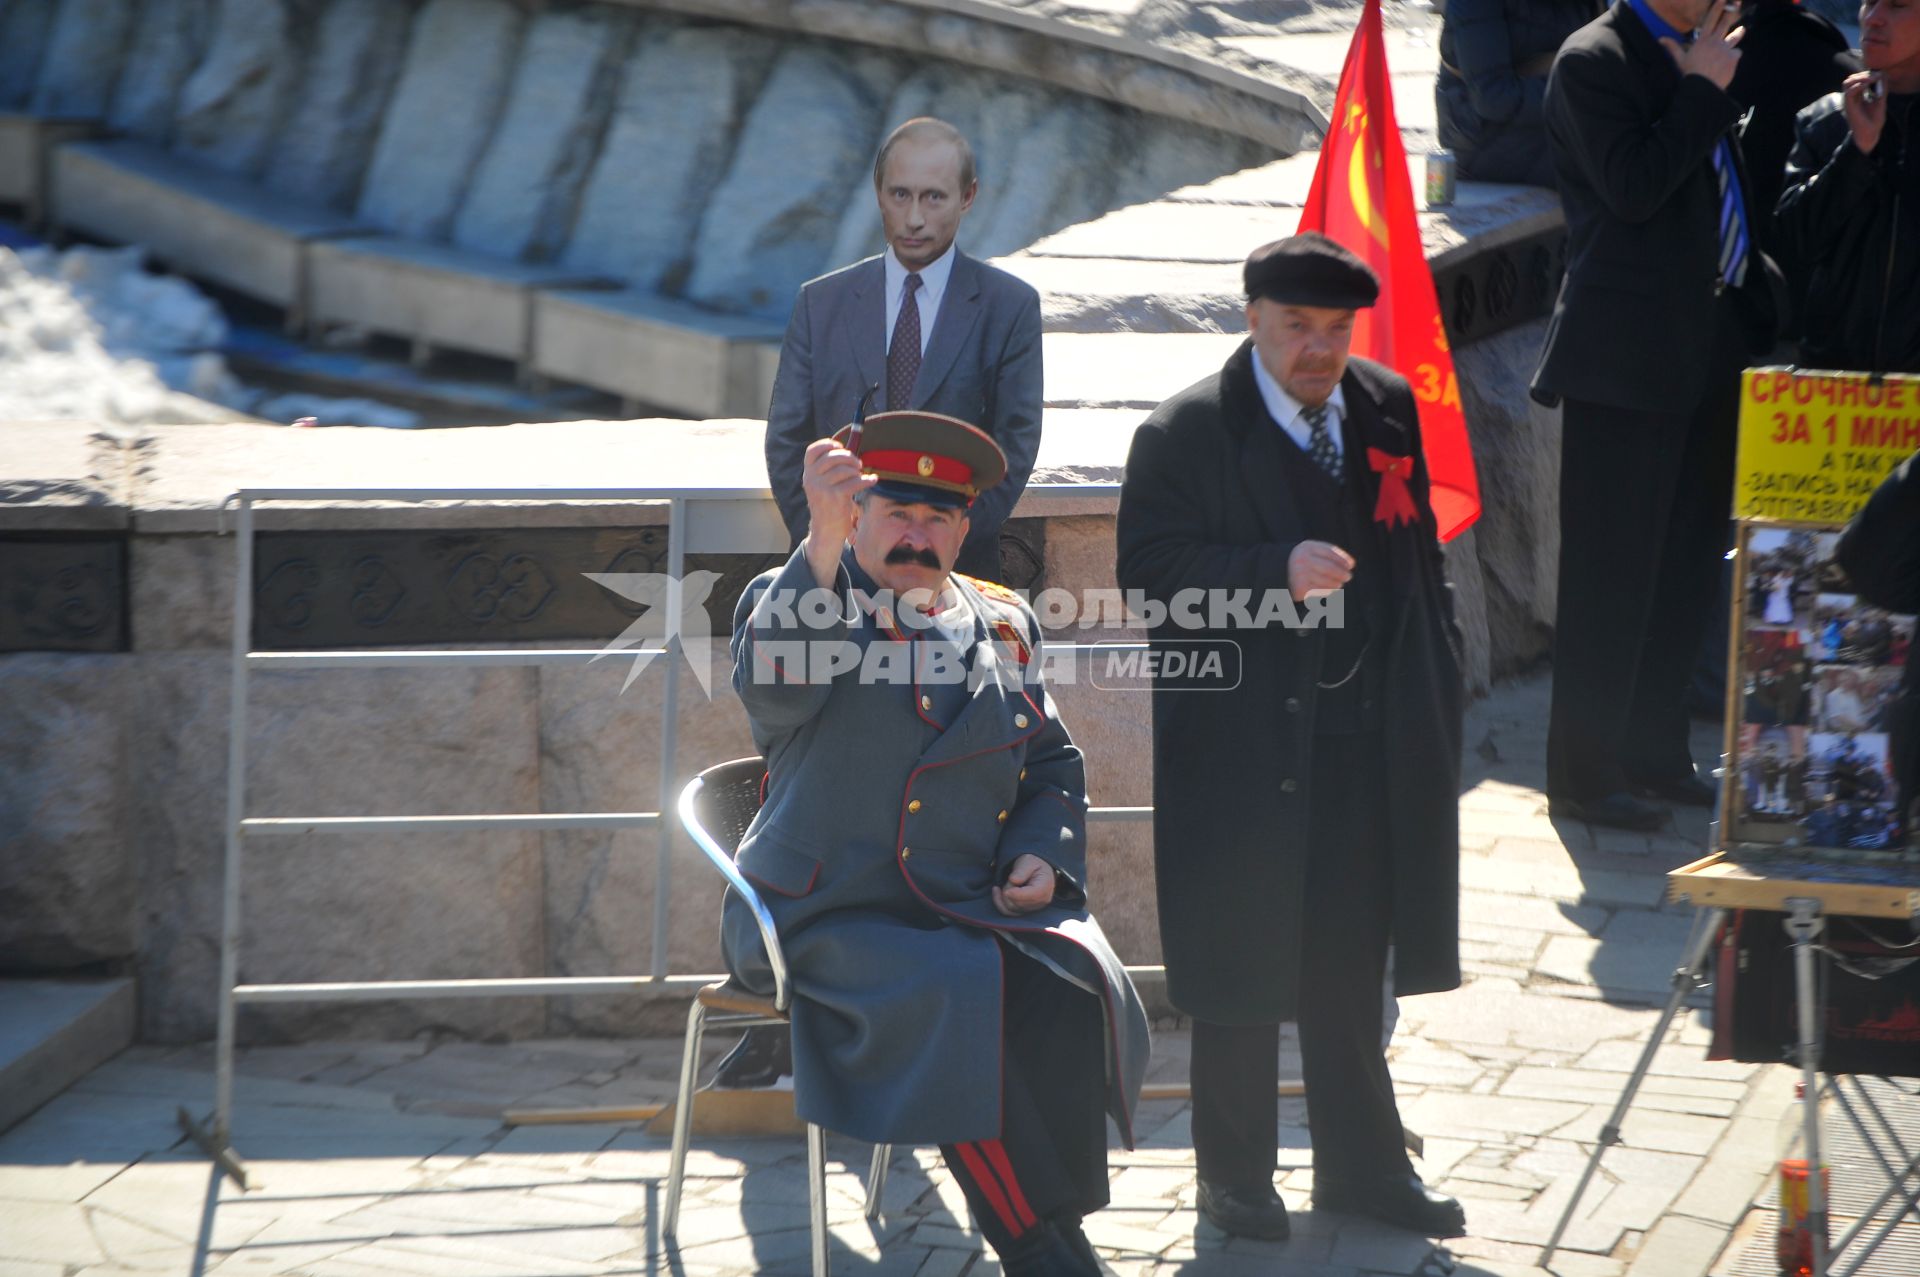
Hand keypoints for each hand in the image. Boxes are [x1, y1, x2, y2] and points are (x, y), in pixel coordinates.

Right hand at [800, 438, 873, 582]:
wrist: (826, 532)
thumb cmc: (828, 506)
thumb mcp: (822, 486)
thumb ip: (829, 470)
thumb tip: (849, 452)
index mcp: (808, 474)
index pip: (812, 451)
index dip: (827, 444)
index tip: (840, 446)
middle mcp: (812, 479)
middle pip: (833, 456)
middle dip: (849, 457)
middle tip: (858, 464)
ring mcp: (823, 488)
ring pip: (845, 469)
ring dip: (857, 471)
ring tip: (861, 476)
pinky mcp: (836, 498)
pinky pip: (855, 482)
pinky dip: (867, 480)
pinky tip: (872, 480)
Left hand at [992, 854, 1055, 915]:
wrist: (1034, 869)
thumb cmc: (1031, 864)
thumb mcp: (1028, 861)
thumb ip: (1021, 870)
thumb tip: (1013, 880)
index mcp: (1045, 887)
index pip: (1031, 896)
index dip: (1017, 893)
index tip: (1007, 886)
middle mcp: (1041, 902)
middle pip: (1018, 903)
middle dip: (1009, 889)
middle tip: (1010, 877)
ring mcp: (1032, 908)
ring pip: (1011, 908)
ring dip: (1003, 895)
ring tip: (1006, 882)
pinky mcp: (1023, 911)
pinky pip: (1008, 912)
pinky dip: (999, 902)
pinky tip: (997, 892)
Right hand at [1288, 540, 1354, 599]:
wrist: (1277, 573)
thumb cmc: (1302, 561)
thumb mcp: (1311, 551)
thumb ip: (1329, 553)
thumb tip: (1351, 563)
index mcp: (1306, 547)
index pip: (1329, 552)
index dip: (1343, 559)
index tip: (1351, 564)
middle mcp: (1302, 560)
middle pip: (1329, 568)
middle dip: (1342, 573)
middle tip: (1349, 576)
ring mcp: (1301, 575)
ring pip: (1327, 581)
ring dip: (1337, 583)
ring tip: (1340, 584)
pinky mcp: (1301, 589)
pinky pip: (1321, 591)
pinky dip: (1329, 591)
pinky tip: (1332, 590)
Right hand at [1659, 0, 1741, 90]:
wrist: (1703, 86)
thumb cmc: (1690, 73)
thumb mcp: (1680, 60)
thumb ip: (1672, 47)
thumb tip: (1660, 39)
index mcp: (1703, 40)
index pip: (1711, 20)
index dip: (1718, 8)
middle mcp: (1715, 41)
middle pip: (1725, 23)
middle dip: (1731, 11)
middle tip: (1737, 3)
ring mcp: (1726, 48)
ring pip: (1735, 37)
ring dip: (1739, 33)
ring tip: (1742, 30)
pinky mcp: (1733, 57)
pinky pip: (1736, 54)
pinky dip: (1733, 58)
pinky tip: (1729, 63)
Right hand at [1842, 71, 1887, 155]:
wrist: (1869, 133)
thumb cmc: (1874, 120)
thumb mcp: (1881, 100)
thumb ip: (1882, 88)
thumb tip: (1883, 74)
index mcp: (1857, 96)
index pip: (1857, 79)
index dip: (1867, 74)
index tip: (1879, 75)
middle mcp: (1851, 98)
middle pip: (1850, 79)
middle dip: (1863, 74)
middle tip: (1875, 76)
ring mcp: (1849, 102)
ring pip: (1847, 83)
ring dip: (1860, 78)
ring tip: (1872, 79)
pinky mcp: (1849, 106)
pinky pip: (1849, 92)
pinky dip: (1858, 86)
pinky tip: (1867, 85)